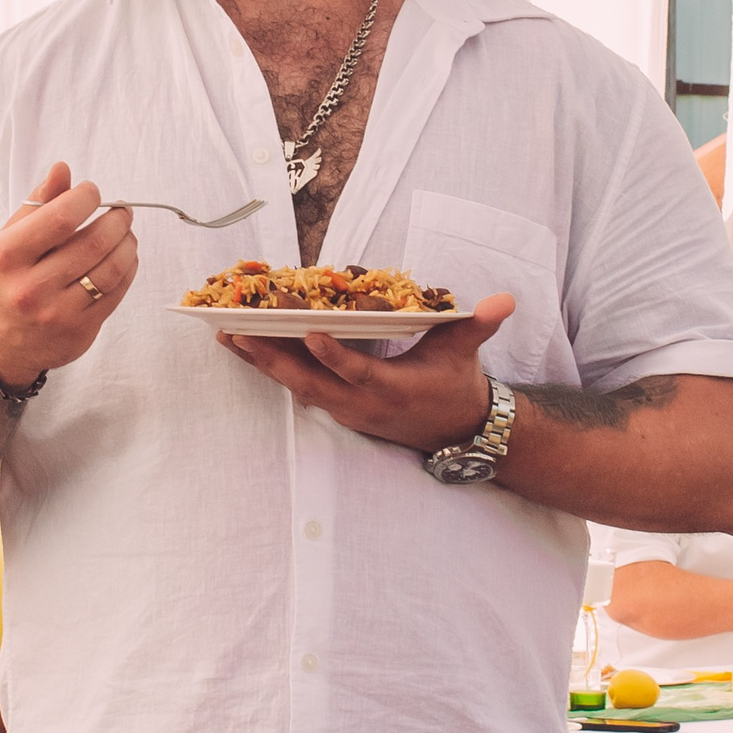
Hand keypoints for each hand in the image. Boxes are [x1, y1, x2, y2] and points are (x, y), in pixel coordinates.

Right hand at [0, 162, 136, 387]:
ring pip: (111, 269)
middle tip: (122, 210)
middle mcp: (30, 287)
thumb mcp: (10, 238)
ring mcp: (57, 312)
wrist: (2, 338)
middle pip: (93, 243)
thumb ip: (38, 203)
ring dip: (128, 243)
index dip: (86, 198)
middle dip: (117, 219)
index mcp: (8, 255)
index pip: (60, 217)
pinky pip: (116, 292)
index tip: (92, 192)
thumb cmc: (9, 277)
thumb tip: (63, 169)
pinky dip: (128, 268)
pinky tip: (125, 256)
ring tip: (126, 232)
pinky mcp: (80, 330)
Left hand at [220, 294, 514, 451]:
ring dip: (261, 363)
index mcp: (391, 389)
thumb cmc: (457, 385)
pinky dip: (273, 369)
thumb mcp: (466, 352)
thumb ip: (480, 324)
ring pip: (296, 387)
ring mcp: (346, 410)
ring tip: (226, 336)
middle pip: (308, 383)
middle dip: (271, 358)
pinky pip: (299, 388)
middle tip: (237, 331)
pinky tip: (247, 349)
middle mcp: (361, 404)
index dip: (332, 356)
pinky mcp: (337, 408)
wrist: (457, 431)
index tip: (308, 332)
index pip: (357, 371)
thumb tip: (505, 301)